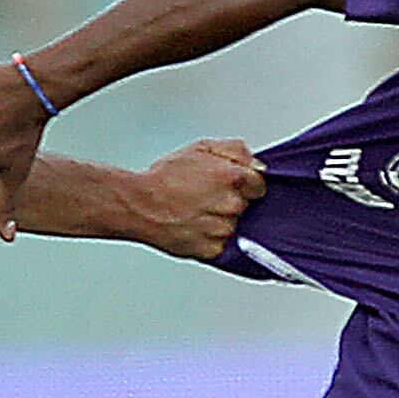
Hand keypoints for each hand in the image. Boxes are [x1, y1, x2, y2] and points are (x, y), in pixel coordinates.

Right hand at [133, 139, 266, 259]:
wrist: (139, 206)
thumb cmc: (165, 177)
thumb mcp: (201, 147)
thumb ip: (236, 151)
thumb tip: (257, 163)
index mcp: (233, 177)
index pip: (259, 185)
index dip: (245, 184)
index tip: (232, 185)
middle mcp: (231, 205)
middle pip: (245, 206)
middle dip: (231, 201)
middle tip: (207, 197)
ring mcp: (223, 230)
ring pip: (233, 226)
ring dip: (220, 221)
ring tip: (197, 212)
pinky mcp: (213, 250)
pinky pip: (222, 244)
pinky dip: (211, 238)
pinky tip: (195, 227)